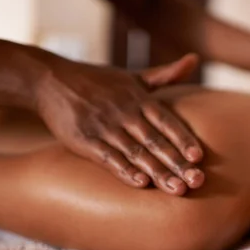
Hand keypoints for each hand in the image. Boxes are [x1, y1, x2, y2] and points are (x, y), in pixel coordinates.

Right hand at [36, 54, 203, 194]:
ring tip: (177, 189)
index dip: (183, 139)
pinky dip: (125, 170)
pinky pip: (108, 158)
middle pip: (156, 141)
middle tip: (197, 181)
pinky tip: (141, 183)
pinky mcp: (84, 140)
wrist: (50, 79)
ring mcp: (104, 127)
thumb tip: (195, 59)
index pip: (167, 121)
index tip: (199, 157)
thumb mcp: (133, 76)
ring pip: (136, 153)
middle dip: (177, 163)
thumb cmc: (99, 81)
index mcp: (139, 98)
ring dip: (158, 172)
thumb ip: (166, 75)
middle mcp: (125, 113)